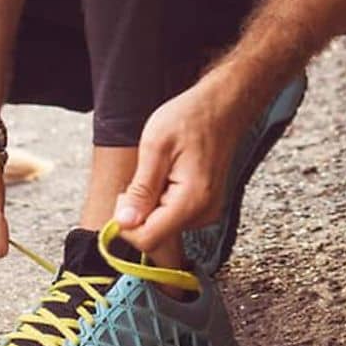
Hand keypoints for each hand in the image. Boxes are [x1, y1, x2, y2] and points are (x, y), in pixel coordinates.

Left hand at [113, 71, 254, 254]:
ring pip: (162, 226)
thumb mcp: (155, 147)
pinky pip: (174, 216)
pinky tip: (169, 175)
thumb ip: (140, 190)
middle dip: (139, 211)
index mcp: (191, 201)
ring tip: (160, 171)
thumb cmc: (191, 118)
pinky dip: (163, 200)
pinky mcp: (206, 207)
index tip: (124, 194)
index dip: (126, 223)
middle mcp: (203, 214)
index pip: (147, 239)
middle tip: (144, 174)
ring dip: (151, 204)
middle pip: (154, 234)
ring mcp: (207, 212)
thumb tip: (123, 223)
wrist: (222, 106)